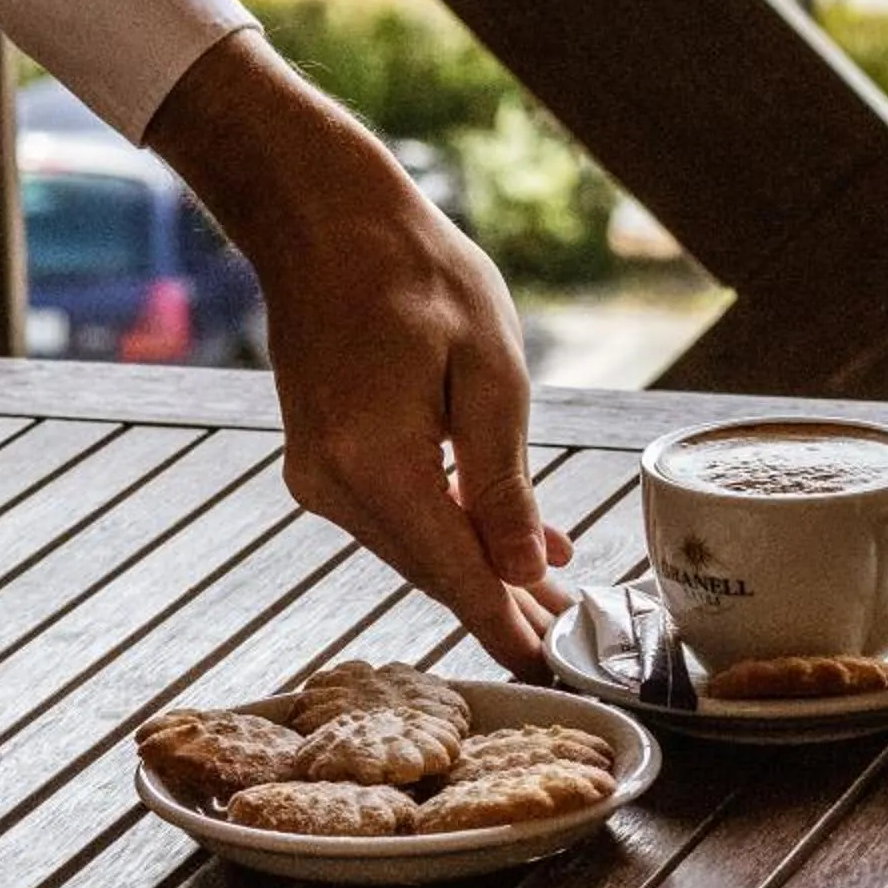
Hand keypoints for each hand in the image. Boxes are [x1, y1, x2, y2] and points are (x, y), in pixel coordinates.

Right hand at [146, 30, 571, 671]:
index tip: (554, 668)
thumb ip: (505, 482)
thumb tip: (524, 571)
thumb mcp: (489, 369)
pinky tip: (499, 540)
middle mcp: (334, 487)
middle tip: (571, 636)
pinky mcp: (317, 463)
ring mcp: (317, 478)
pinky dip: (445, 529)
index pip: (457, 575)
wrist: (319, 218)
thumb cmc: (413, 271)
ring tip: (550, 598)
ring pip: (414, 547)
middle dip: (504, 605)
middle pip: (434, 570)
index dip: (508, 628)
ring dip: (479, 568)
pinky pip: (392, 516)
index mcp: (378, 465)